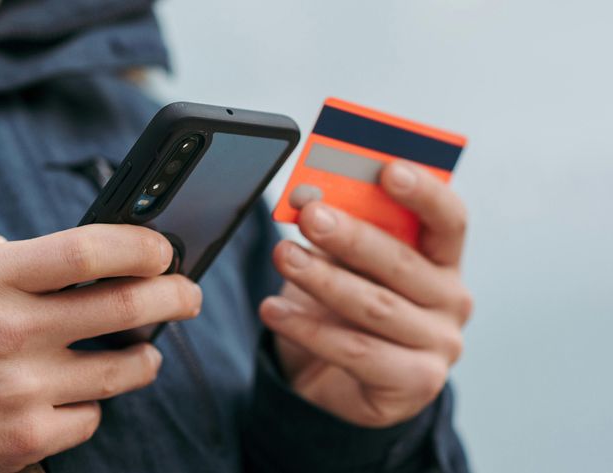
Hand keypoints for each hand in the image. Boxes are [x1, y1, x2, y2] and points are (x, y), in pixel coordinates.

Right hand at [0, 227, 201, 471]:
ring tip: (149, 351)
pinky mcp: (24, 439)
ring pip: (123, 371)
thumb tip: (51, 256)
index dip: (139, 245)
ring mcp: (22, 390)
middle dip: (175, 296)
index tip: (162, 248)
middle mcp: (14, 332)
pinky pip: (88, 419)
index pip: (88, 250)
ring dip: (148, 357)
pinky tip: (83, 395)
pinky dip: (93, 406)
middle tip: (189, 293)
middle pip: (126, 307)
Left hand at [260, 161, 472, 427]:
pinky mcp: (415, 383)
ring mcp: (439, 345)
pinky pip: (356, 351)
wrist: (331, 378)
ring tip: (283, 256)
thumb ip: (339, 232)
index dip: (423, 193)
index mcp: (443, 260)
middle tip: (310, 215)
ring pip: (375, 307)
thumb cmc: (342, 306)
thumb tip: (309, 197)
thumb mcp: (343, 264)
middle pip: (403, 262)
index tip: (388, 169)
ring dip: (323, 279)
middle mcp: (452, 301)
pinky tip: (274, 309)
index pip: (449, 219)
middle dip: (352, 236)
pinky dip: (308, 329)